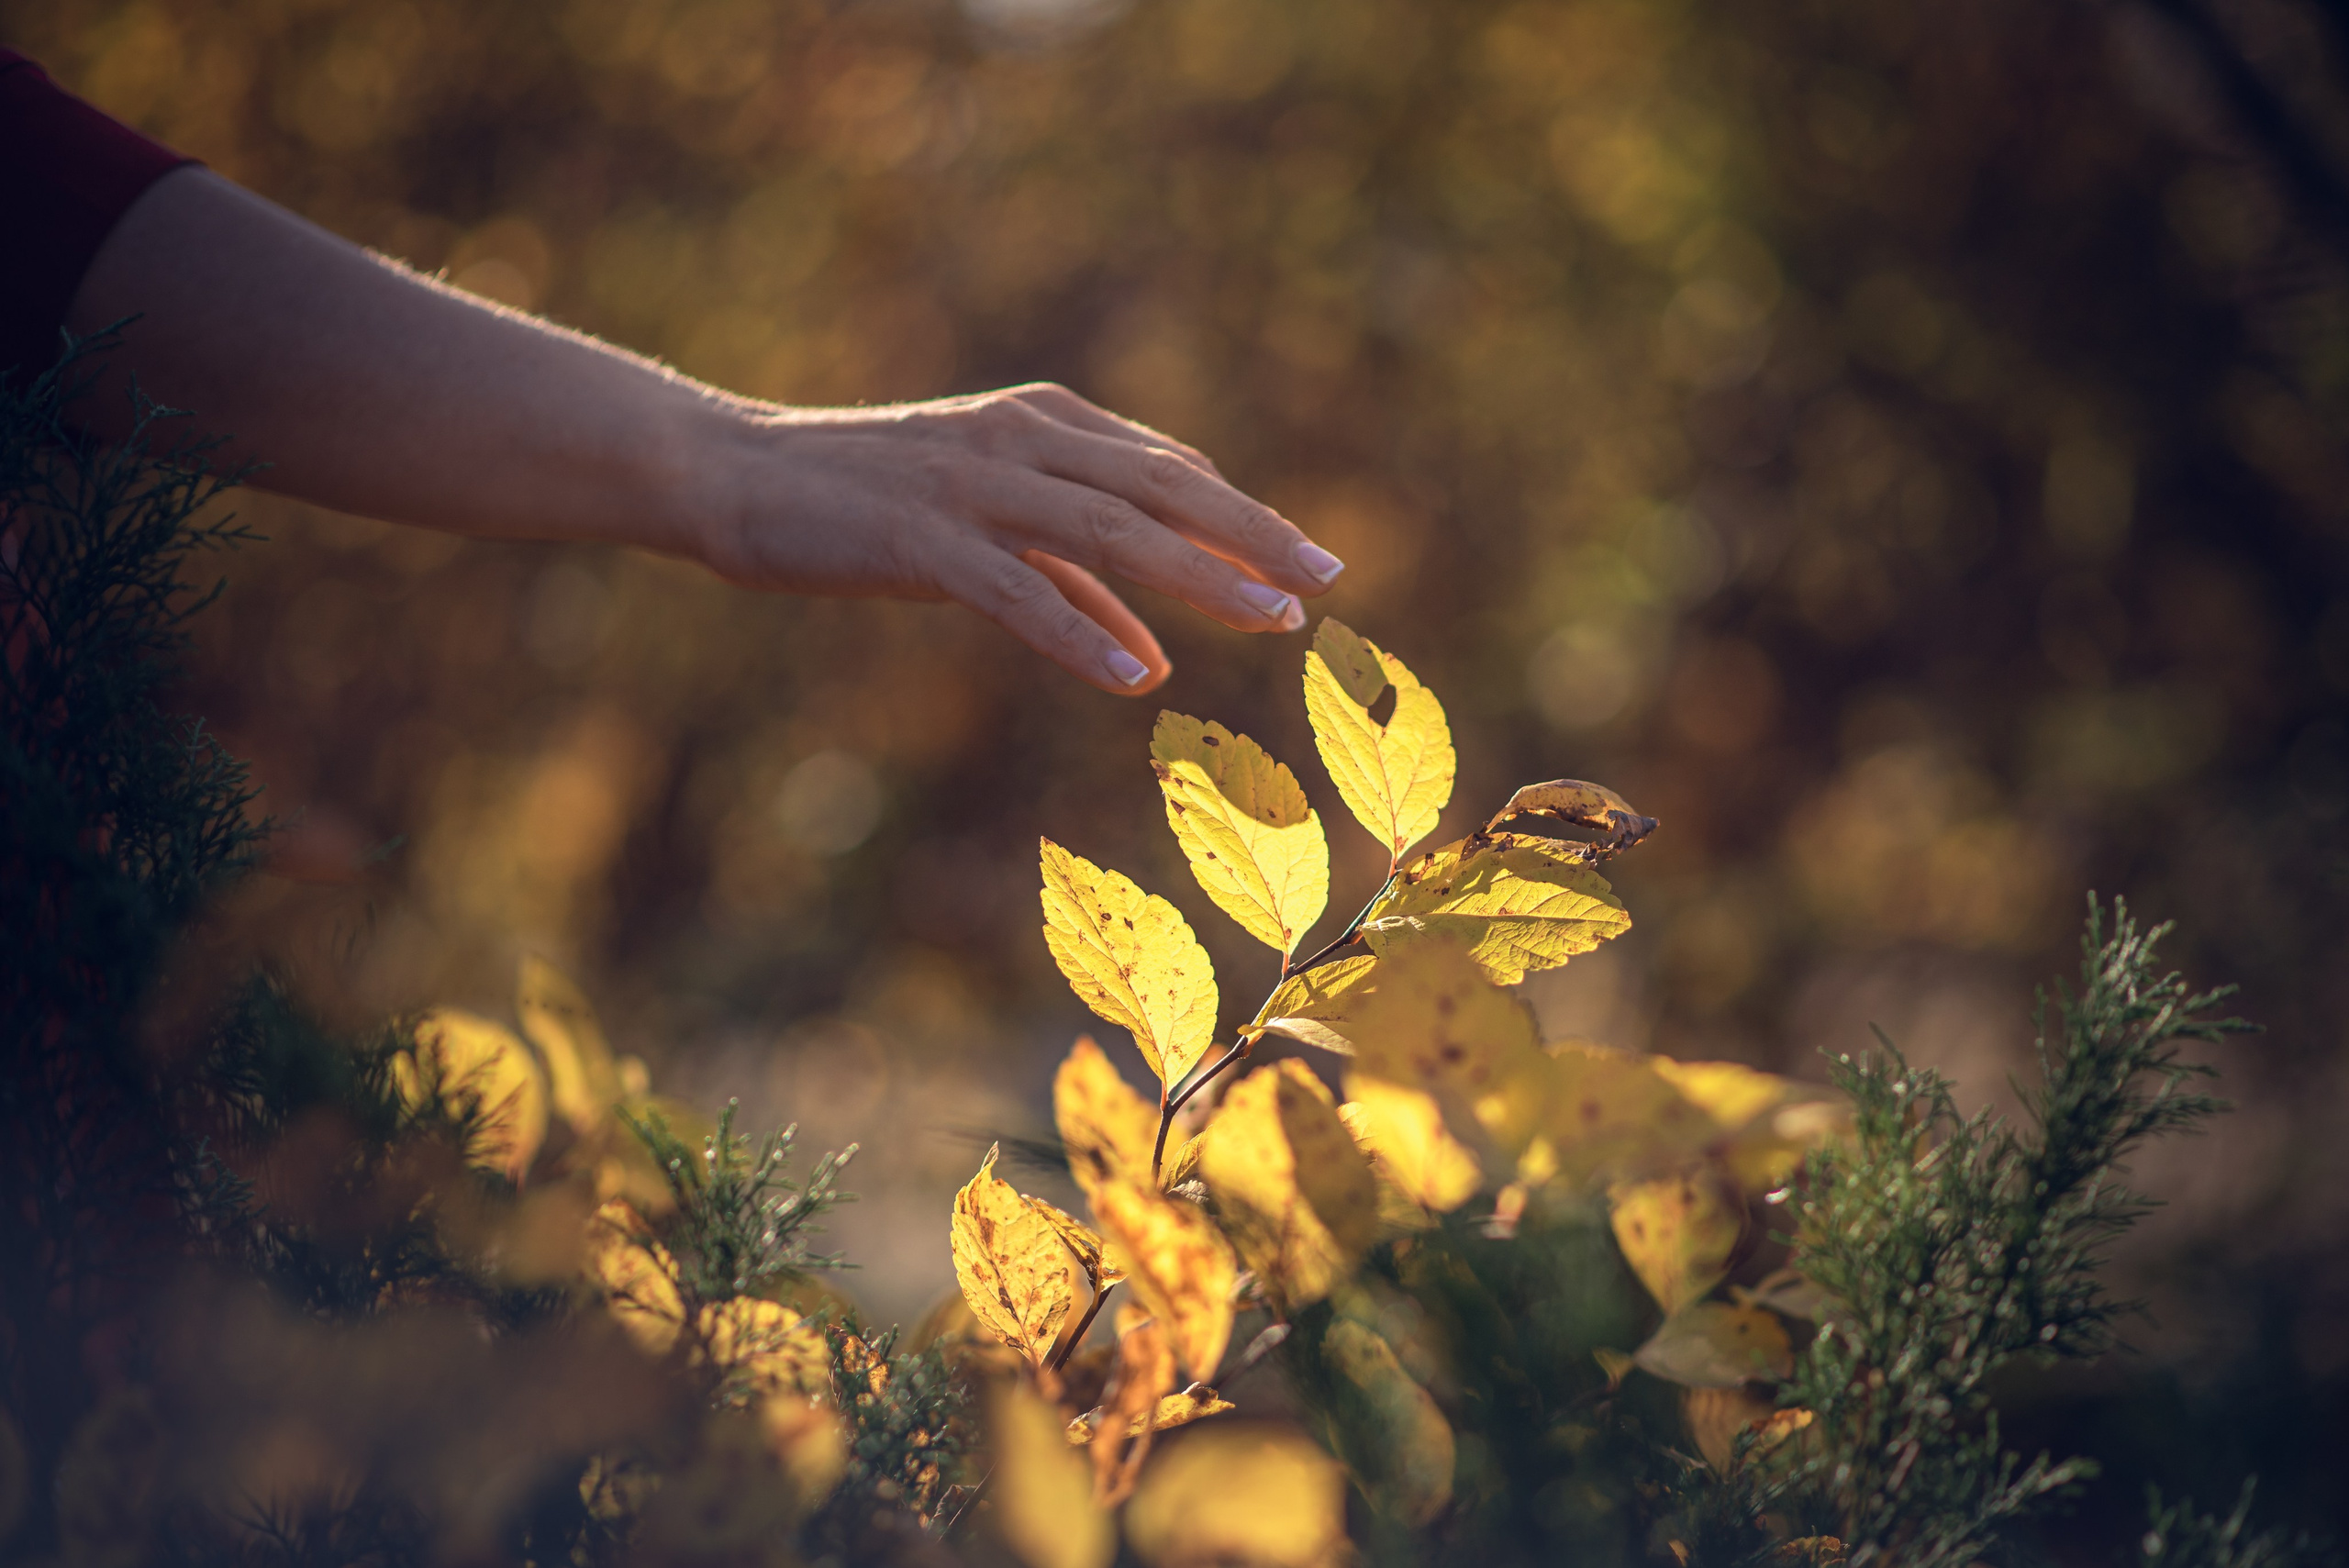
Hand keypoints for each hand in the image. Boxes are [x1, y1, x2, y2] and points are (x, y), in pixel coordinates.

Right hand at [697, 383, 1345, 693]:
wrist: (733, 477)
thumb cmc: (862, 508)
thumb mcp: (983, 535)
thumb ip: (1071, 581)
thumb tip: (1153, 652)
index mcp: (1041, 425)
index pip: (1165, 470)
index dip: (1239, 518)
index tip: (1307, 564)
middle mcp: (1018, 441)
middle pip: (1160, 488)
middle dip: (1251, 536)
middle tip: (1327, 580)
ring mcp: (970, 484)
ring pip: (1108, 530)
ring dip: (1196, 576)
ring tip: (1270, 619)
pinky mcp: (918, 537)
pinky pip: (1015, 589)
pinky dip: (1079, 629)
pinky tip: (1135, 673)